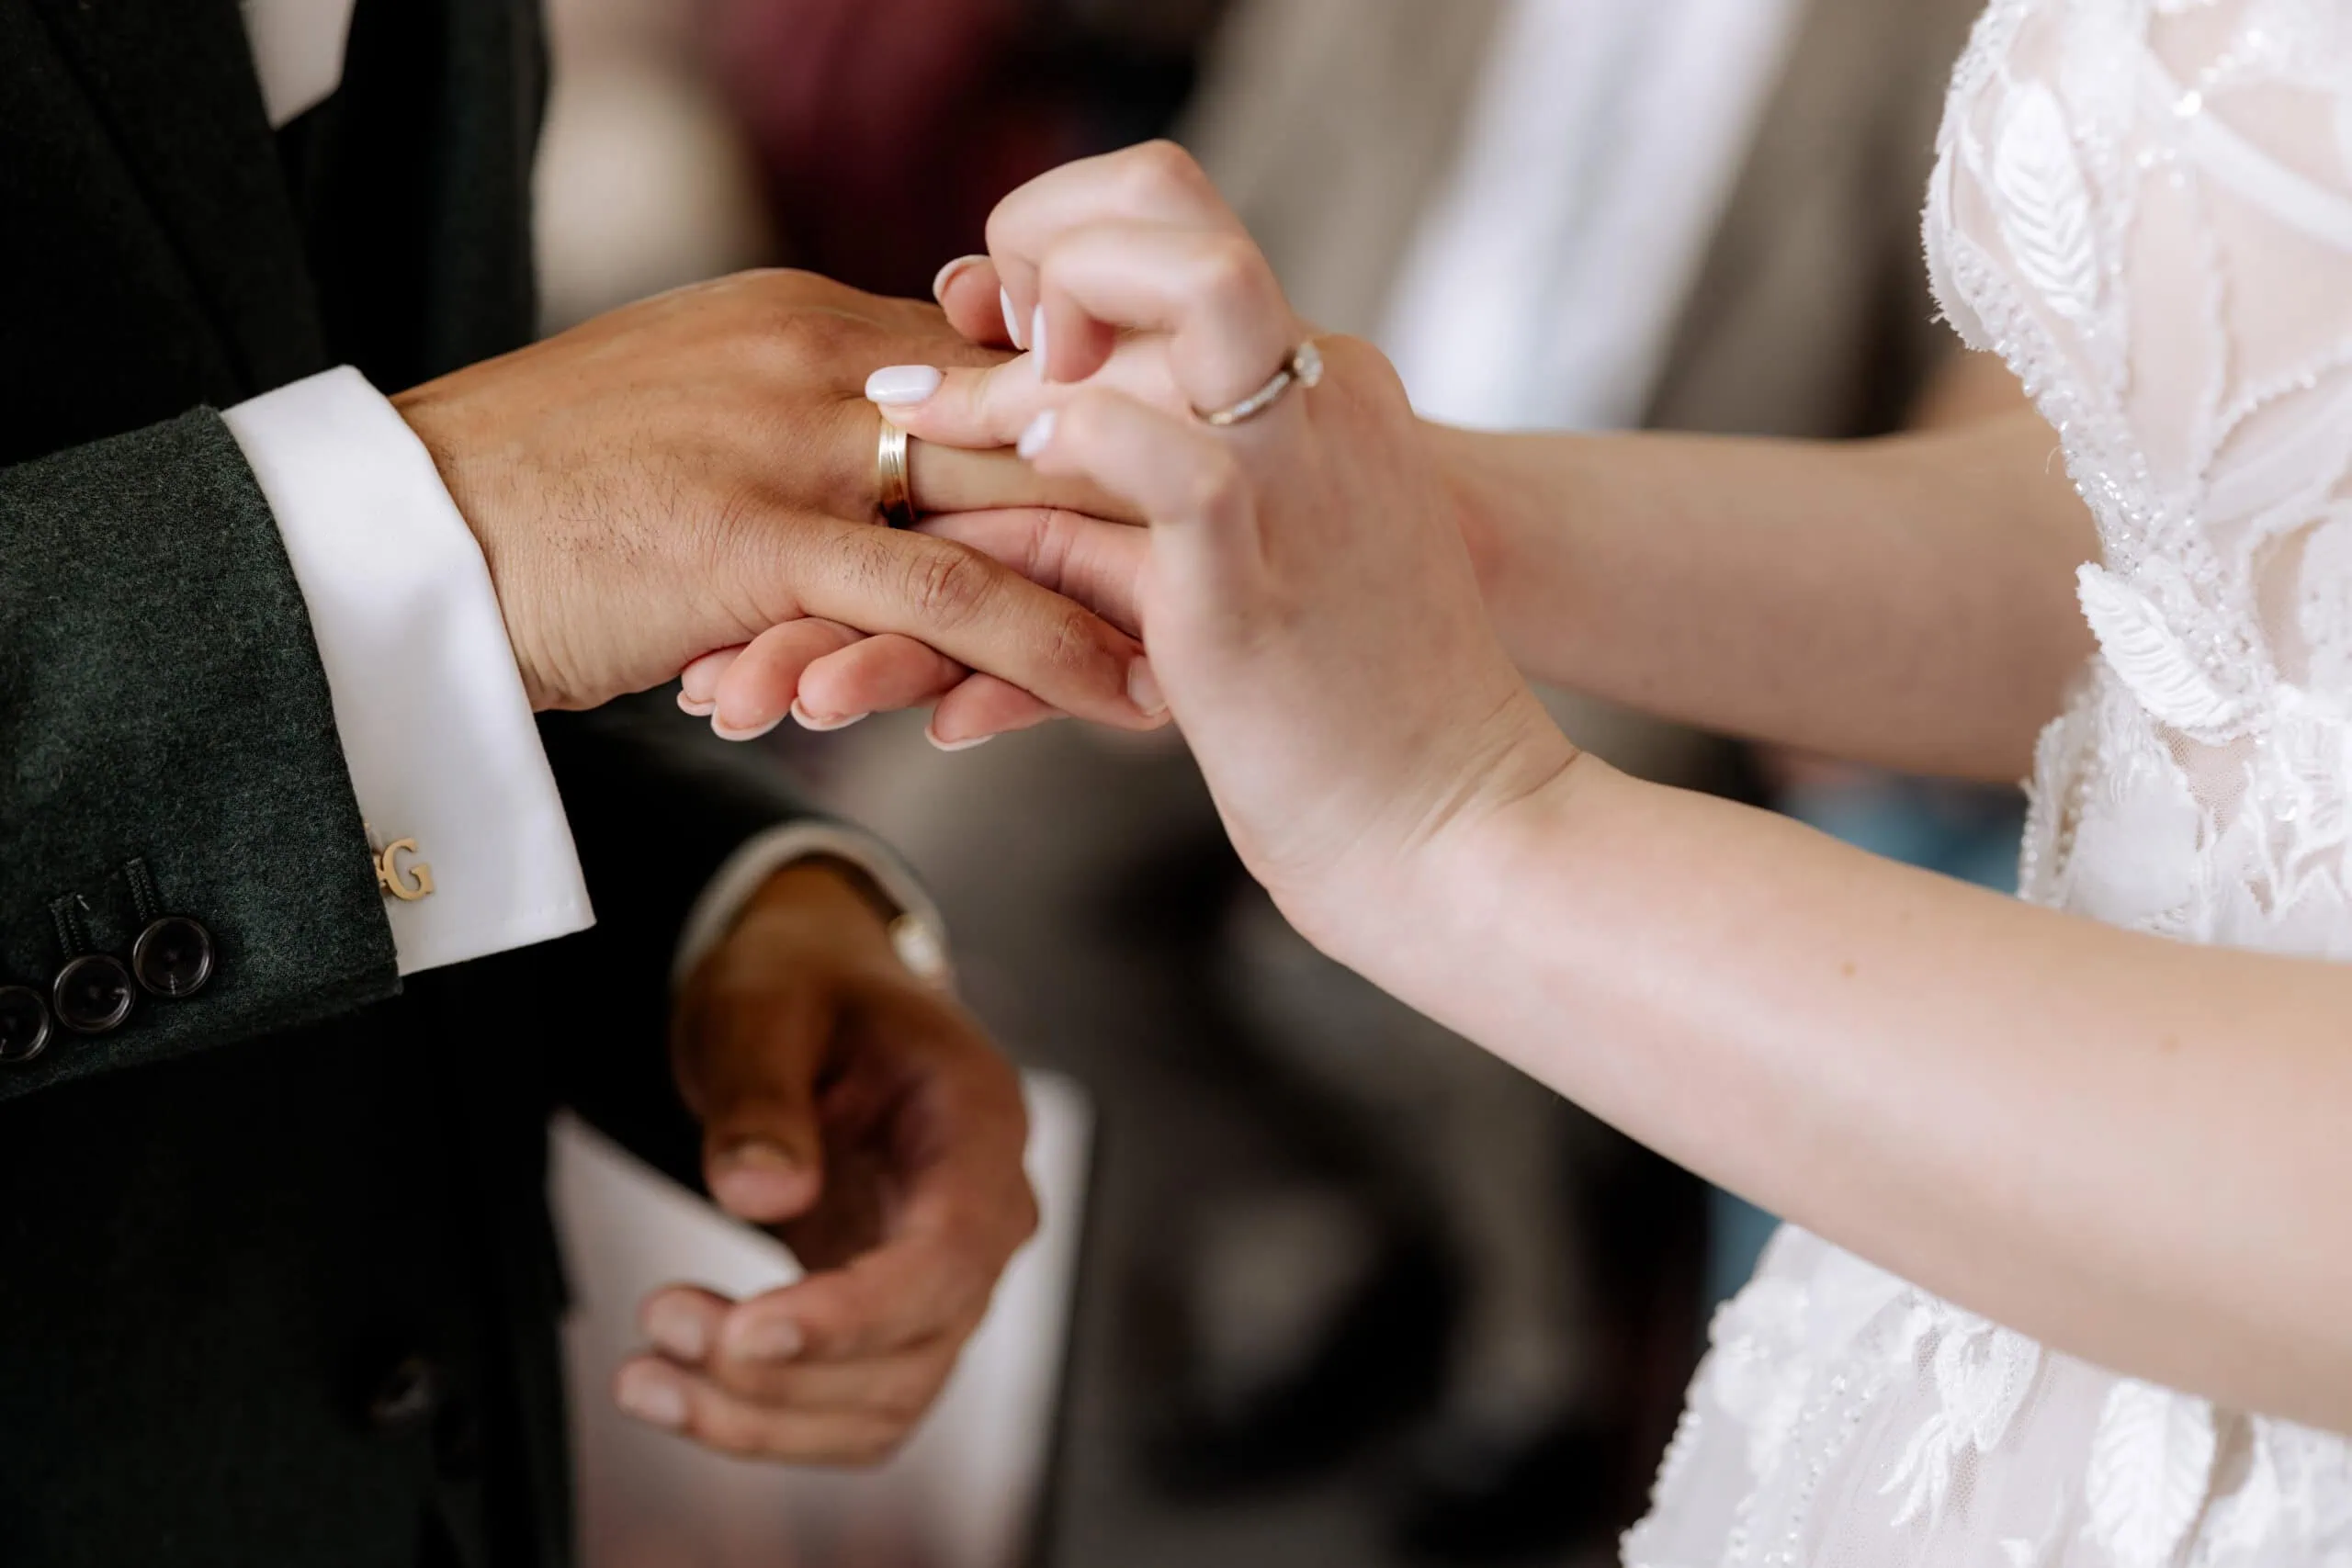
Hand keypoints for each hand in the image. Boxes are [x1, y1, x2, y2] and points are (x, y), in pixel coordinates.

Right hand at [390, 268, 1164, 734]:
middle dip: (1132, 490)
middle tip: (1232, 555)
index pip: (986, 363)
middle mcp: (814, 357)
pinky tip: (1119, 692)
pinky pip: (942, 592)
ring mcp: (789, 440)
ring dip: (1117, 577)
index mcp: (801, 323)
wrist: (392, 536)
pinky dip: (1045, 643)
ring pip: (1001, 500)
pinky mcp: (757, 534)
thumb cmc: (532, 505)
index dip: (1085, 424)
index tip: (1169, 478)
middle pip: (1020, 415)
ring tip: (1200, 644)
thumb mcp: (685, 443)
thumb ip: (794, 451)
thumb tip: (877, 507)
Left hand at [613, 860, 1036, 1464]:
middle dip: (784, 1368)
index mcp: (981, 1122)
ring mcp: (946, 1279)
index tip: (748, 1333)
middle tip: (659, 1319)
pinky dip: (761, 1422)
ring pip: (884, 1403)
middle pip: (919, 1343)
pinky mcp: (891, 1321)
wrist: (815, 1000)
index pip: (952, 1250)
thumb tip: (761, 1193)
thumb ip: (763, 1092)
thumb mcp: (765, 1003)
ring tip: (643, 1374)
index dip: (860, 1312)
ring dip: (762, 1414)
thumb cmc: (805, 988)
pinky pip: (847, 1410)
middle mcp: (986, 1214)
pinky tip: (671, 1392)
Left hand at [822, 145, 1575, 942]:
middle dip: (1044, 240)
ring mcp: (1299, 480)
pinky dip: (1080, 440)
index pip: (1182, 222)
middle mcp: (1321, 400)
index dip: (1069, 235)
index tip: (1005, 326)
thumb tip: (980, 432)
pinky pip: (1176, 464)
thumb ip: (1122, 484)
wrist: (1459, 830)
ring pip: (1181, 305)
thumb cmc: (1344, 713)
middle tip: (977, 348)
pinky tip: (1016, 465)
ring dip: (1035, 338)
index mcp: (1323, 385)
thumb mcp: (1232, 559)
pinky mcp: (1257, 583)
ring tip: (922, 419)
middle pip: (1173, 212)